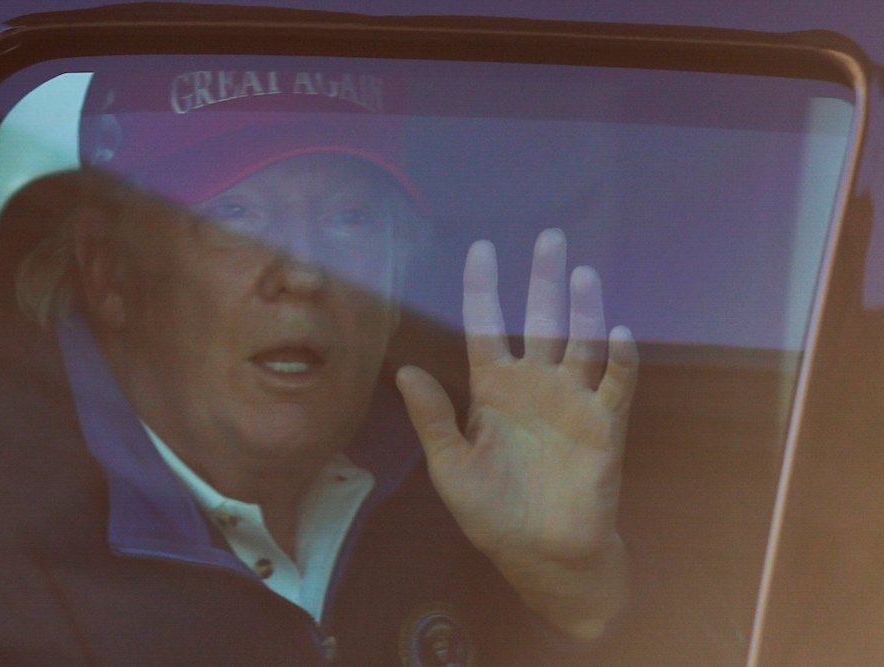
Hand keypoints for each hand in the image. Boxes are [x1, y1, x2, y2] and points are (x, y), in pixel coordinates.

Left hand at [395, 228, 637, 639]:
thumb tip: (404, 369)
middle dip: (544, 280)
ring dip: (583, 309)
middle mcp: (533, 385)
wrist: (542, 556)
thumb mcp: (450, 467)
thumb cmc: (492, 513)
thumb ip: (433, 418)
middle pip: (540, 320)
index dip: (483, 288)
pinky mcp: (603, 424)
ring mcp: (571, 401)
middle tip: (550, 238)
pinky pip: (615, 383)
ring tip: (581, 274)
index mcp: (492, 390)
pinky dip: (619, 358)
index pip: (487, 326)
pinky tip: (618, 330)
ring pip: (580, 342)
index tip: (481, 249)